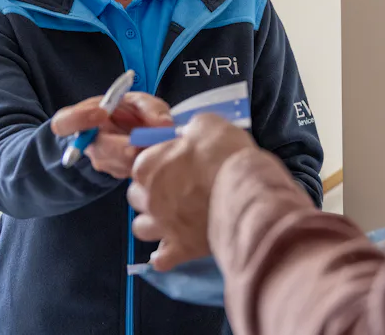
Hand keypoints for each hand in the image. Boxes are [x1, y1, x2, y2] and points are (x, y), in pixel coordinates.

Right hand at [51, 92, 172, 178]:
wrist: (132, 132)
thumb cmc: (129, 112)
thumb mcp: (139, 101)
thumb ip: (150, 107)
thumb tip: (165, 124)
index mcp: (81, 119)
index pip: (63, 123)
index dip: (79, 119)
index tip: (102, 112)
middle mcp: (87, 144)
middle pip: (100, 150)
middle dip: (126, 146)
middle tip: (148, 138)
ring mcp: (102, 161)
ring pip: (121, 163)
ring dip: (143, 153)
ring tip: (160, 140)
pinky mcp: (119, 173)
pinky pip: (134, 170)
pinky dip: (149, 161)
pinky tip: (158, 150)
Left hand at [127, 114, 255, 270]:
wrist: (247, 190)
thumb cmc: (225, 153)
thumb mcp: (206, 124)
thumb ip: (189, 130)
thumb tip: (186, 136)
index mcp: (148, 167)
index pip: (139, 168)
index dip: (156, 166)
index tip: (173, 165)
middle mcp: (148, 198)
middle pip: (137, 198)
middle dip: (151, 194)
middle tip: (175, 190)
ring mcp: (163, 226)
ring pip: (142, 229)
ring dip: (154, 223)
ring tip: (174, 218)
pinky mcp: (181, 249)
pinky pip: (161, 260)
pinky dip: (166, 255)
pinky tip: (176, 246)